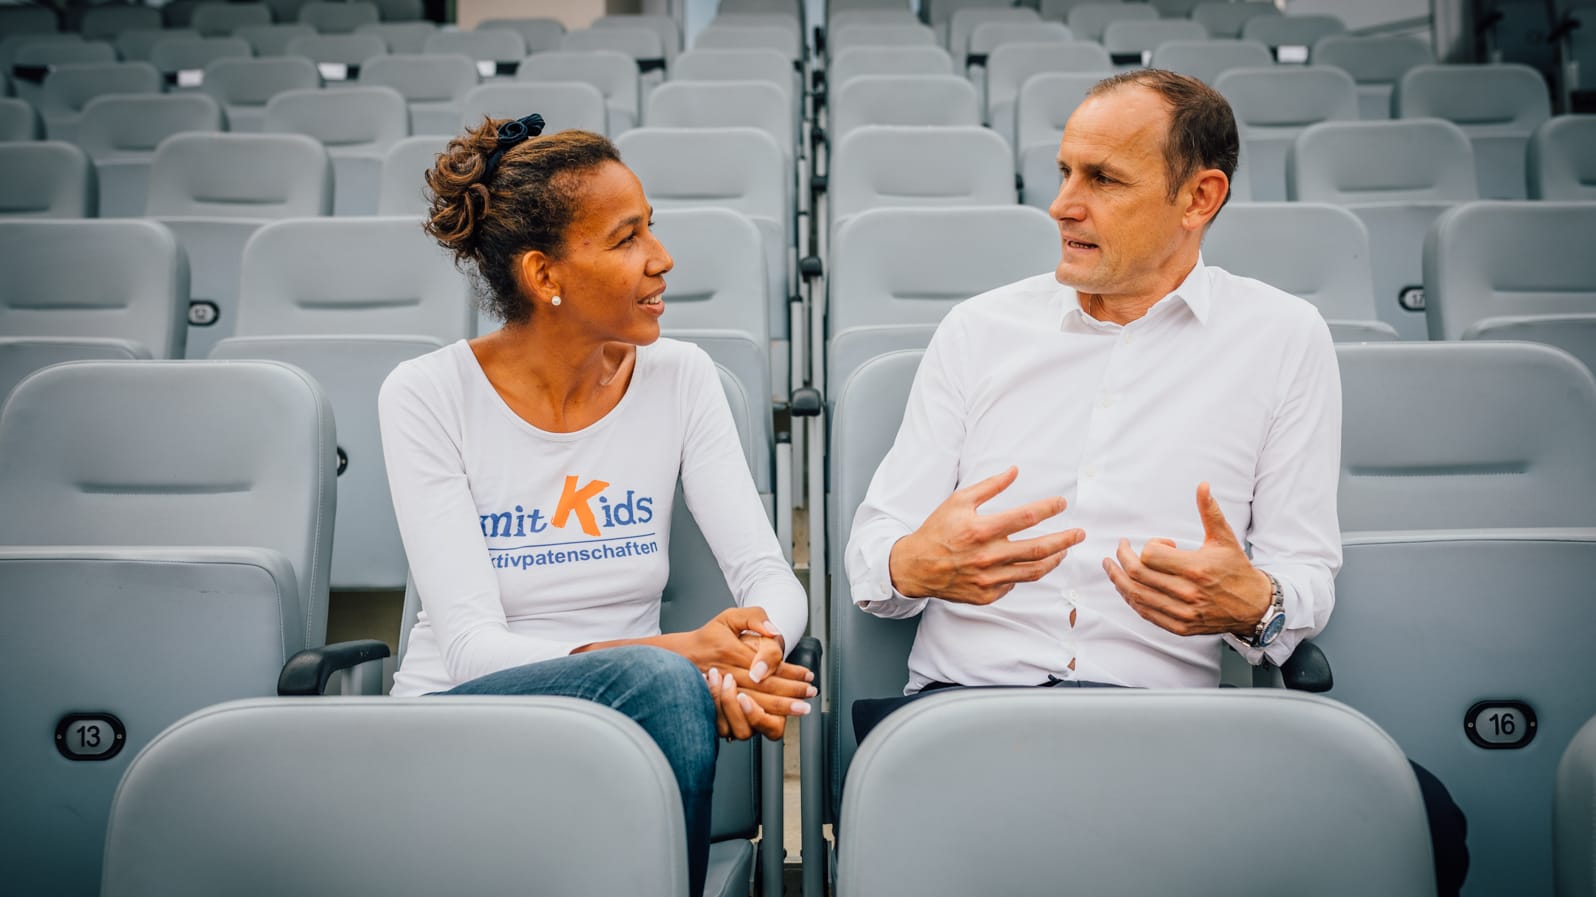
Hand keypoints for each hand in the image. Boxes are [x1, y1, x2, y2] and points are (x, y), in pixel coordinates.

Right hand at [680, 608, 812, 730]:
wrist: (680, 658)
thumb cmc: (709, 638)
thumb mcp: (729, 617)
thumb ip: (754, 617)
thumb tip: (774, 631)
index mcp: (731, 652)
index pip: (767, 663)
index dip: (791, 671)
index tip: (807, 675)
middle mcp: (726, 674)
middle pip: (764, 687)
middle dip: (791, 693)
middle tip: (810, 694)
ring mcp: (720, 693)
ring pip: (754, 705)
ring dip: (780, 709)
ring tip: (799, 708)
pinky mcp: (716, 707)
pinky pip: (739, 719)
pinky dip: (758, 720)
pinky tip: (775, 719)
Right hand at [888, 466, 1084, 604]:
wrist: (916, 567)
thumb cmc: (937, 531)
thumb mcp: (958, 501)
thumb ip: (989, 486)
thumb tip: (1014, 471)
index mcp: (981, 530)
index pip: (1026, 517)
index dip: (1049, 509)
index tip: (1062, 504)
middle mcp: (987, 556)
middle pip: (1038, 549)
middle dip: (1064, 540)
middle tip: (1079, 533)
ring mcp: (988, 579)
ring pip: (1033, 571)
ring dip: (1054, 560)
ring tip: (1064, 551)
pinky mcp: (987, 594)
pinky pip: (1015, 584)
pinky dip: (1025, 573)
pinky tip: (1030, 564)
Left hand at [1102, 482, 1271, 636]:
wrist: (1255, 606)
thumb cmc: (1237, 569)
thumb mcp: (1225, 539)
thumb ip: (1210, 512)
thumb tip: (1202, 485)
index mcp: (1196, 568)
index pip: (1151, 555)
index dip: (1150, 545)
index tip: (1161, 543)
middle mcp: (1187, 592)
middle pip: (1138, 574)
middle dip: (1123, 558)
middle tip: (1121, 549)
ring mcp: (1183, 612)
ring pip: (1136, 595)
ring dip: (1118, 579)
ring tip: (1110, 567)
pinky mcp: (1180, 627)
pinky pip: (1146, 613)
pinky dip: (1132, 599)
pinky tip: (1126, 588)